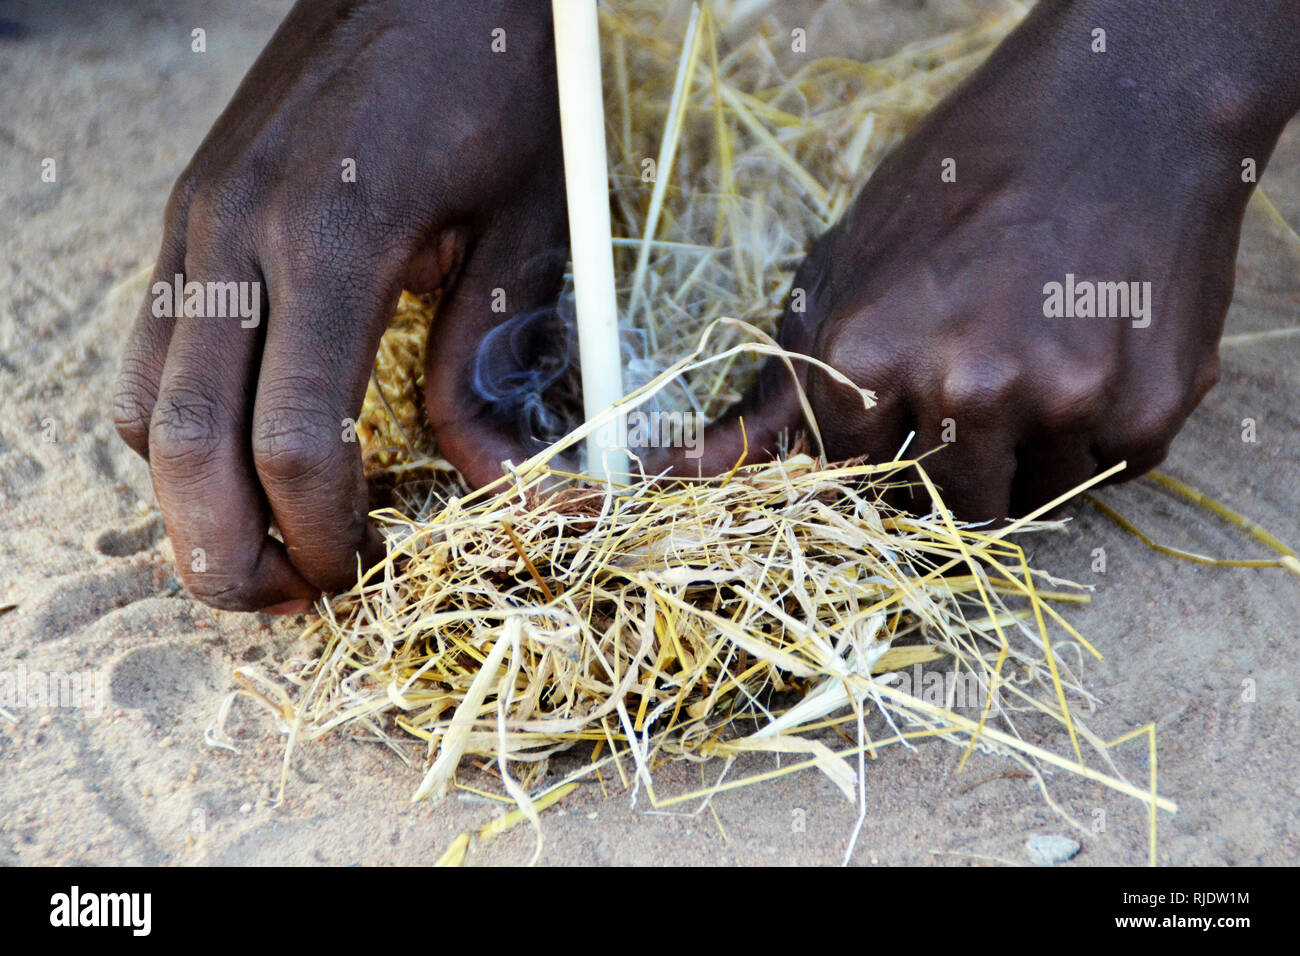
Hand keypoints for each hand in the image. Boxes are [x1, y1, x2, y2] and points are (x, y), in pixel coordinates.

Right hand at [113, 0, 566, 610]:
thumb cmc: (500, 77)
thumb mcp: (529, 217)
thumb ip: (494, 354)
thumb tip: (485, 482)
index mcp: (336, 238)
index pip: (297, 441)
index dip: (326, 533)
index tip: (363, 571)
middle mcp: (239, 230)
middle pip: (190, 446)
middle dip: (230, 551)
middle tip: (287, 603)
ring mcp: (199, 215)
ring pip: (148, 404)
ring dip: (192, 500)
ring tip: (264, 544)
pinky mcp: (191, 207)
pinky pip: (150, 346)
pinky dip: (179, 426)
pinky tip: (244, 446)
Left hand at [663, 0, 1293, 520]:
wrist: (1120, 106)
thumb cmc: (959, 184)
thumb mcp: (842, 276)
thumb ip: (771, 395)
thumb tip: (670, 473)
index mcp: (866, 358)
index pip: (851, 477)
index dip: (879, 444)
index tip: (906, 402)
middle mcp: (961, 388)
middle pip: (947, 503)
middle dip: (954, 461)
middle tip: (983, 382)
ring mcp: (1062, 399)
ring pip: (1032, 499)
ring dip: (1032, 454)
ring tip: (1042, 356)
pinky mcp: (1148, 405)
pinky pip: (1112, 469)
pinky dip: (1104, 430)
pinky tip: (1097, 350)